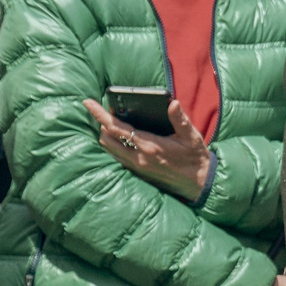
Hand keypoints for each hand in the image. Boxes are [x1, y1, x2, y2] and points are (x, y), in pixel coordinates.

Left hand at [85, 97, 210, 198]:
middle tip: (102, 110)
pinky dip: (113, 146)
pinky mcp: (137, 173)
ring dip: (106, 135)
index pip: (116, 127)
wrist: (198, 183)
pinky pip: (117, 157)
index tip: (88, 102)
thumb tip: (172, 103)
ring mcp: (136, 167)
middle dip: (101, 123)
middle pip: (106, 138)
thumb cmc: (195, 157)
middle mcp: (138, 157)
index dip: (100, 114)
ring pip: (109, 149)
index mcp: (149, 145)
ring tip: (109, 122)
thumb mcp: (191, 136)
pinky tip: (119, 138)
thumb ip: (180, 119)